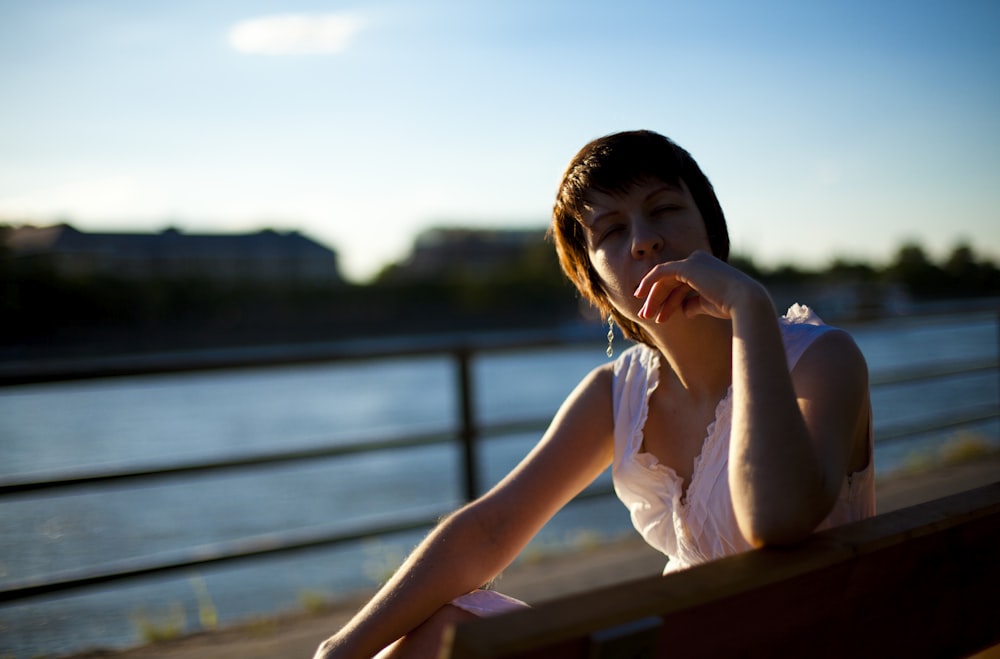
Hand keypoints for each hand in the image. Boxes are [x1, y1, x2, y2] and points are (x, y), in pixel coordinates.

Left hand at [633, 250, 768, 322]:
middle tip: (645, 316)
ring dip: (653, 298)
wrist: (744, 301)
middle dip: (656, 300)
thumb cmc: (731, 305)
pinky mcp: (686, 266)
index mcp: (706, 270)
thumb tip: (684, 310)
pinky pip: (661, 272)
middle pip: (670, 282)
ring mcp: (693, 261)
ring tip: (645, 316)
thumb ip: (694, 304)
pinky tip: (640, 295)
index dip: (668, 302)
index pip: (680, 285)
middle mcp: (699, 261)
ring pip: (664, 280)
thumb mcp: (708, 305)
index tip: (659, 318)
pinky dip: (649, 282)